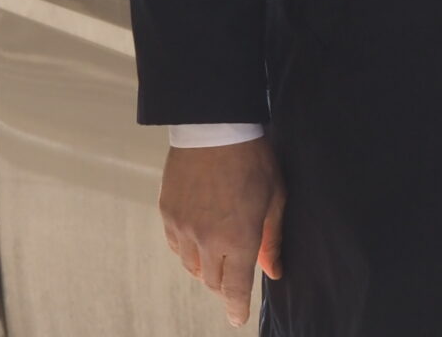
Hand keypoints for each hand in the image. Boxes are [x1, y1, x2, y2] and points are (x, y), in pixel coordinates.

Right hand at [159, 139, 285, 328]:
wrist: (214, 124)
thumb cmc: (251, 158)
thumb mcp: (274, 197)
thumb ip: (271, 239)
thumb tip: (273, 271)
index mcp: (238, 239)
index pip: (234, 289)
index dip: (235, 308)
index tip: (236, 317)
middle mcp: (207, 240)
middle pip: (211, 282)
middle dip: (224, 283)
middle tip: (232, 270)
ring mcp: (183, 227)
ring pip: (191, 266)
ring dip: (204, 266)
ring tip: (216, 249)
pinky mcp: (167, 212)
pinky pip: (174, 245)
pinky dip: (186, 248)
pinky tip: (196, 234)